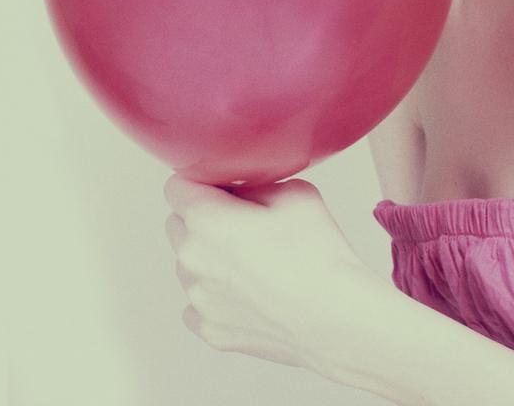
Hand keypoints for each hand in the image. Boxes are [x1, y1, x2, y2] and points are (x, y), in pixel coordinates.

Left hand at [162, 173, 380, 369]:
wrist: (337, 319)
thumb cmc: (319, 258)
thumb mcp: (294, 192)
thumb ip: (256, 183)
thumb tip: (243, 191)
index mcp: (205, 219)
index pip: (177, 186)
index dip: (201, 183)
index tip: (221, 190)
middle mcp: (192, 258)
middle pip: (177, 224)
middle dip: (201, 219)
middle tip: (241, 226)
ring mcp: (198, 298)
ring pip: (188, 265)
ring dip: (208, 259)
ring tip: (252, 264)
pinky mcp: (209, 329)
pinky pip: (198, 304)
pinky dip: (216, 297)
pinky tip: (248, 294)